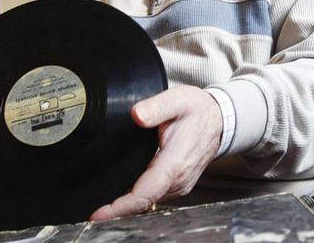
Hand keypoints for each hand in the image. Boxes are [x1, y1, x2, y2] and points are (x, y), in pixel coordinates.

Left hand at [90, 85, 222, 219]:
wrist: (220, 119)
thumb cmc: (199, 110)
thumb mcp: (178, 100)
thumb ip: (156, 107)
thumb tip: (136, 114)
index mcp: (175, 163)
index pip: (144, 194)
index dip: (120, 207)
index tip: (98, 213)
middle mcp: (178, 179)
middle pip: (143, 202)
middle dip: (117, 208)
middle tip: (93, 209)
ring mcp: (180, 184)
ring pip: (149, 201)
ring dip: (127, 203)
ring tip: (105, 204)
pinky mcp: (179, 184)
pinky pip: (155, 196)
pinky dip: (139, 197)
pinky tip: (126, 192)